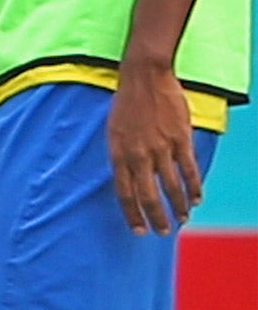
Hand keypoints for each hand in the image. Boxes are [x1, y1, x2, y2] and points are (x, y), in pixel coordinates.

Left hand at [108, 58, 203, 234]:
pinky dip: (194, 187)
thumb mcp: (113, 131)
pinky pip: (189, 170)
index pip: (124, 193)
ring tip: (182, 219)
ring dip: (178, 206)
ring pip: (171, 187)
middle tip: (162, 232)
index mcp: (118, 153)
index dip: (132, 214)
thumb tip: (128, 179)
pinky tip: (197, 199)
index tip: (138, 230)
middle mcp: (138, 155)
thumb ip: (121, 156)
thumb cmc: (126, 104)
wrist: (144, 78)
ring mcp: (161, 148)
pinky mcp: (180, 140)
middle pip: (148, 196)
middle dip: (156, 218)